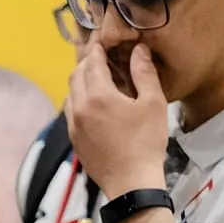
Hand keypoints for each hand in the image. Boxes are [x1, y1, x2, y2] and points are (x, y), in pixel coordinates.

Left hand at [66, 40, 171, 198]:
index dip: (97, 47)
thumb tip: (138, 49)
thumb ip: (144, 73)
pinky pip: (71, 111)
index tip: (103, 39)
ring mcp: (73, 125)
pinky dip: (79, 99)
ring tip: (97, 77)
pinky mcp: (74, 139)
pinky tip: (93, 103)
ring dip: (81, 80)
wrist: (131, 183)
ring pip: (70, 93)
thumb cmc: (146, 142)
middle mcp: (79, 107)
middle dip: (87, 61)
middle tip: (100, 54)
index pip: (92, 61)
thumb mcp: (153, 104)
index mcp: (98, 95)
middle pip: (76, 74)